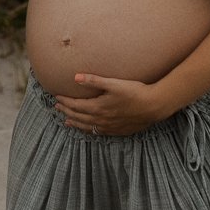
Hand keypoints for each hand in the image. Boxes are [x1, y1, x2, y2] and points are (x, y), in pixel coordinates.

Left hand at [54, 73, 168, 136]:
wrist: (153, 106)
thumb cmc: (134, 92)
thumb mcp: (113, 83)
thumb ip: (94, 80)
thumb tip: (75, 77)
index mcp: (98, 107)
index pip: (76, 105)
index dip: (65, 101)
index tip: (56, 96)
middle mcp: (101, 119)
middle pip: (79, 117)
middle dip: (66, 111)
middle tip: (57, 107)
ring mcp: (109, 127)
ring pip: (87, 126)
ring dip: (75, 123)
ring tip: (66, 121)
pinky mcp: (117, 130)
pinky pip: (98, 132)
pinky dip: (88, 130)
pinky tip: (87, 129)